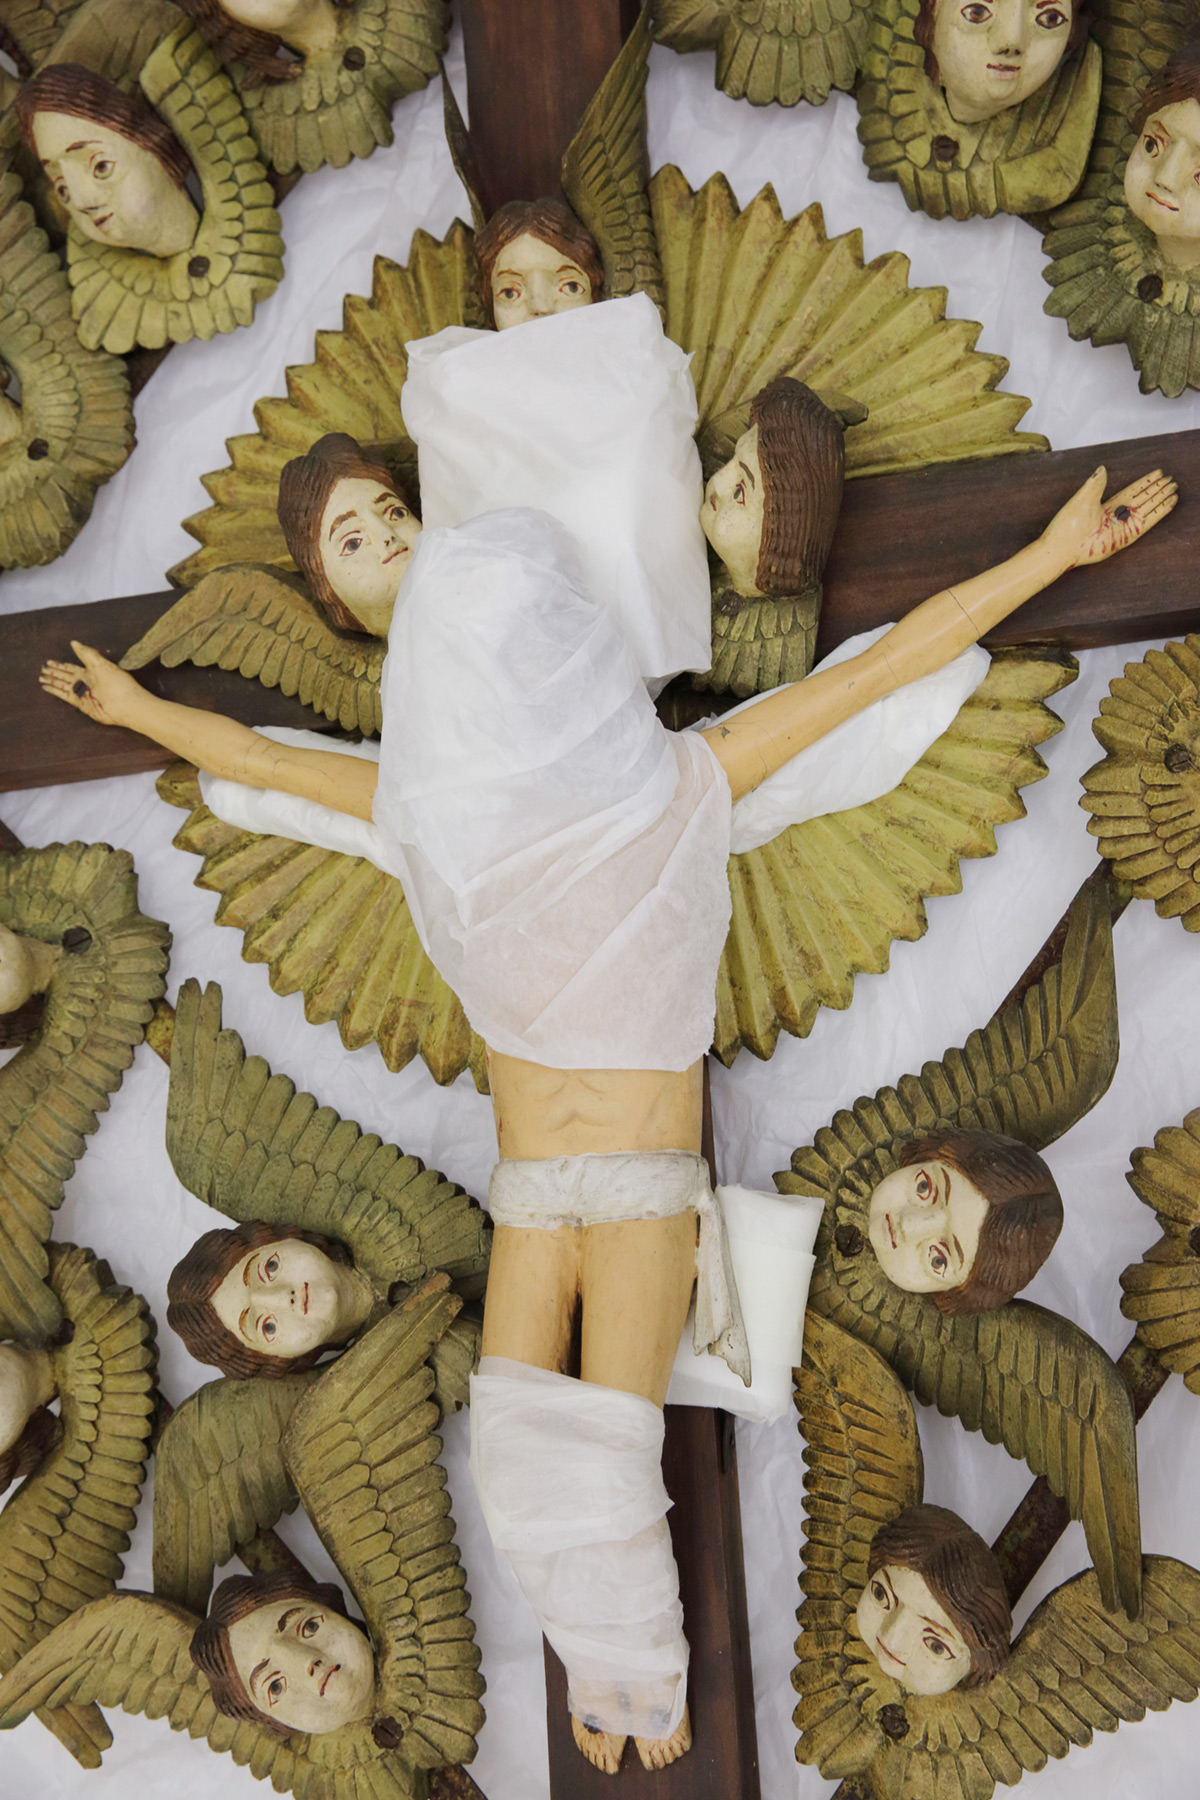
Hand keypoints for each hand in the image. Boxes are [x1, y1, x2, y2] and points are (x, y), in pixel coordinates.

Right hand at [39, 641, 147, 730]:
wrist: (127, 704)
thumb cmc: (119, 682)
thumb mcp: (101, 664)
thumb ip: (86, 653)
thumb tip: (73, 642)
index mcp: (91, 671)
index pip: (72, 667)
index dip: (61, 664)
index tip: (49, 661)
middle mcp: (86, 682)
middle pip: (66, 676)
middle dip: (54, 672)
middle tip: (42, 668)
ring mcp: (83, 693)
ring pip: (63, 685)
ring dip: (52, 681)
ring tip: (40, 677)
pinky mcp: (81, 703)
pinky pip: (65, 695)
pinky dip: (55, 691)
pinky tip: (46, 687)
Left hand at [1041, 465, 1177, 570]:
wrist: (1063, 546)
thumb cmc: (1067, 524)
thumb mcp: (1083, 497)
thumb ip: (1096, 483)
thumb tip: (1102, 468)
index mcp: (1107, 505)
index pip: (1132, 490)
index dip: (1145, 482)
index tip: (1157, 473)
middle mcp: (1117, 516)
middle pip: (1143, 499)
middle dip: (1157, 489)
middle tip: (1171, 480)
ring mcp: (1123, 526)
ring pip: (1148, 509)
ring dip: (1161, 499)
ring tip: (1174, 489)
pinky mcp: (1126, 537)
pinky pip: (1147, 522)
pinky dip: (1159, 512)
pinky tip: (1170, 503)